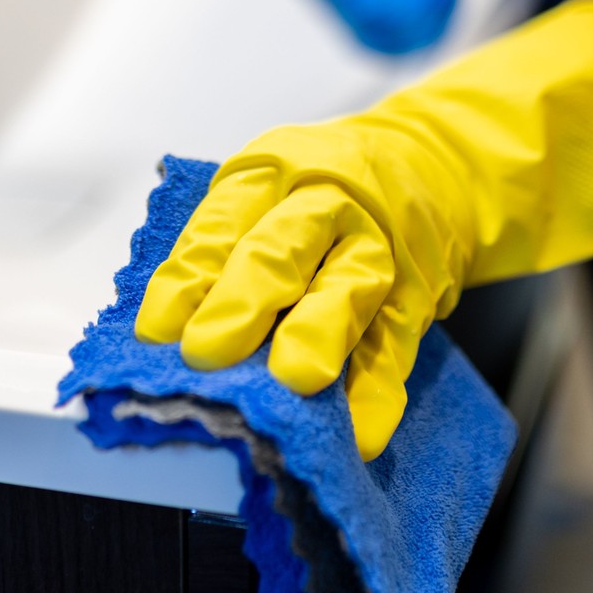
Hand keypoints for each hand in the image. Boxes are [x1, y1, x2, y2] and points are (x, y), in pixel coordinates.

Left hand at [135, 0, 592, 458]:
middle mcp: (326, 203)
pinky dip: (379, 391)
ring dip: (319, 333)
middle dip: (244, 300)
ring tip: (295, 379)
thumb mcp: (264, 189)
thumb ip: (220, 251)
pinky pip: (398, 342)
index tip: (158, 331)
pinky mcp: (418, 293)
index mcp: (271, 173)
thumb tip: (162, 339)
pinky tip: (362, 430)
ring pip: (347, 289)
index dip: (189, 277)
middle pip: (281, 248)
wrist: (434, 162)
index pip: (222, 222)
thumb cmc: (320, 188)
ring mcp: (378, 247)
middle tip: (208, 351)